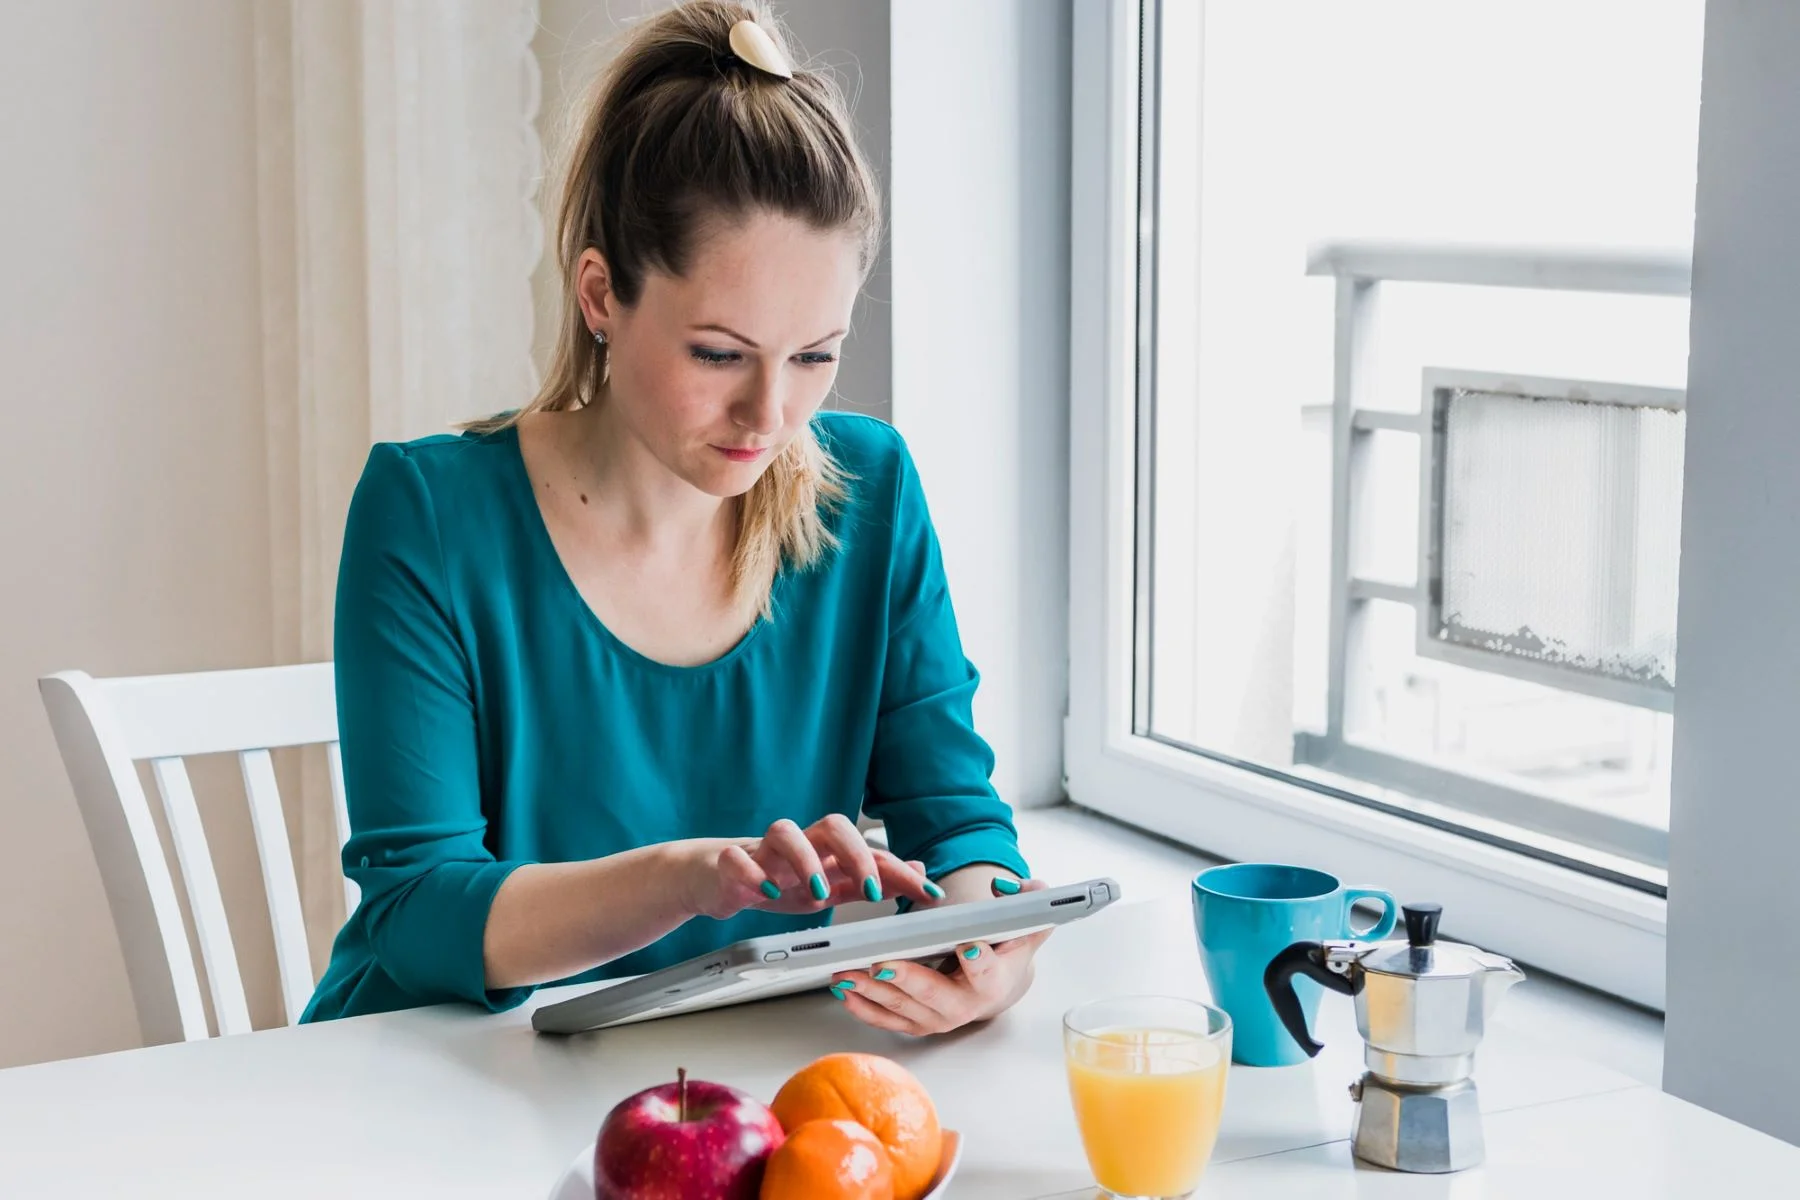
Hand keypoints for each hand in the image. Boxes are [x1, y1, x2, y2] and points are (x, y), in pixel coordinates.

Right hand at [679, 815, 944, 920]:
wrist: (716, 877)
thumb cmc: (777, 879)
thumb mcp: (830, 887)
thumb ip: (872, 880)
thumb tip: (917, 870)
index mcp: (826, 852)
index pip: (870, 851)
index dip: (900, 870)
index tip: (927, 893)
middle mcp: (800, 845)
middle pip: (833, 825)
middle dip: (856, 857)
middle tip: (869, 893)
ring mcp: (763, 851)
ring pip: (784, 832)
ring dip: (805, 861)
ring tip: (818, 894)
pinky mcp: (730, 862)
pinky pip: (738, 858)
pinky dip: (752, 874)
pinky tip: (766, 893)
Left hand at [827, 876, 1052, 1035]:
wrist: (998, 982)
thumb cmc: (1007, 948)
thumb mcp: (1027, 921)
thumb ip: (1030, 901)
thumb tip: (1012, 890)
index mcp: (994, 981)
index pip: (987, 972)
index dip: (978, 960)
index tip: (967, 946)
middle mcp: (965, 1006)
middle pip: (933, 995)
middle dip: (906, 980)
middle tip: (881, 964)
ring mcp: (938, 1019)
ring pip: (902, 1008)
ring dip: (871, 991)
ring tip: (846, 973)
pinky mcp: (916, 1023)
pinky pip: (886, 1019)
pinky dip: (863, 1007)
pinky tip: (844, 991)